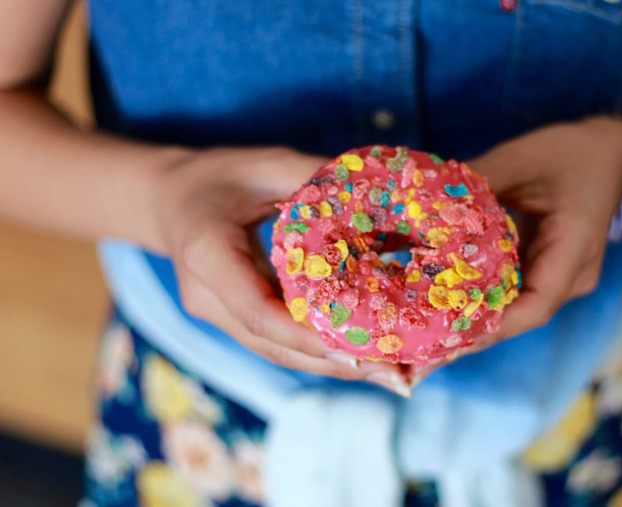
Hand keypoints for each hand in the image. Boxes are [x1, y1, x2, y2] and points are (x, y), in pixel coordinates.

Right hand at [142, 147, 407, 391]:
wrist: (169, 198)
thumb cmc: (217, 175)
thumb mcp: (266, 164)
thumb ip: (316, 179)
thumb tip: (382, 194)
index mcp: (206, 254)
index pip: (257, 310)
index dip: (308, 338)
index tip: (359, 352)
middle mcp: (207, 296)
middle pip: (272, 345)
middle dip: (335, 363)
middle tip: (395, 375)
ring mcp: (216, 314)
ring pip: (276, 352)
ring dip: (332, 366)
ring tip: (390, 374)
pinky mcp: (232, 319)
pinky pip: (276, 342)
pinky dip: (319, 352)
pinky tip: (362, 355)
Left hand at [411, 118, 621, 382]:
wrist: (608, 152)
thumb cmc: (570, 153)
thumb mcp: (522, 158)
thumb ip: (478, 182)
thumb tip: (422, 200)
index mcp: (576, 248)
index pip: (537, 304)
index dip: (494, 325)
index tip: (450, 332)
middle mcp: (574, 275)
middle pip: (523, 315)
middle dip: (474, 330)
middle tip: (425, 343)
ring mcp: (563, 277)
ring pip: (517, 308)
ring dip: (475, 317)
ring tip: (429, 330)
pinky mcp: (548, 271)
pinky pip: (515, 291)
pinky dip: (483, 296)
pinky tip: (446, 299)